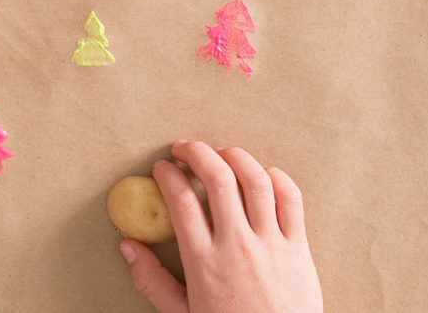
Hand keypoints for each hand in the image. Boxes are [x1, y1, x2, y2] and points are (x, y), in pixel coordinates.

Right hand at [120, 140, 322, 312]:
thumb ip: (153, 281)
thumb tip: (128, 246)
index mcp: (204, 261)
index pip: (181, 199)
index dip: (167, 174)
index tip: (161, 168)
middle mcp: (237, 246)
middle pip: (217, 178)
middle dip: (196, 152)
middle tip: (184, 148)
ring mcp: (271, 244)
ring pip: (255, 180)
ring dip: (234, 156)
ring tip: (220, 153)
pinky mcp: (299, 248)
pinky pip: (291, 200)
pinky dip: (276, 177)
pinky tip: (261, 174)